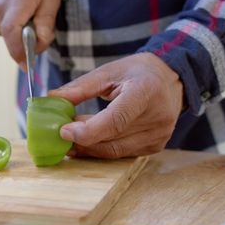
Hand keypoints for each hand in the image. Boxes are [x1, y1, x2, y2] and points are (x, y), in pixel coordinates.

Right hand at [0, 0, 60, 69]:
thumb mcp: (50, 0)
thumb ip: (46, 24)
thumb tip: (39, 46)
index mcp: (16, 5)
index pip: (12, 34)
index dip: (19, 53)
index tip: (27, 67)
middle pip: (11, 40)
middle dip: (26, 46)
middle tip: (40, 38)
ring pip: (9, 38)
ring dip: (21, 37)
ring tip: (31, 21)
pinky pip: (5, 33)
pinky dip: (15, 32)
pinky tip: (22, 20)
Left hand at [50, 53, 183, 158]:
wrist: (171, 79)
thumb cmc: (138, 72)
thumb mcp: (110, 71)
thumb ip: (81, 87)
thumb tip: (53, 98)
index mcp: (146, 92)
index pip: (116, 120)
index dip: (88, 130)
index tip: (63, 131)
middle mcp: (157, 118)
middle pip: (111, 139)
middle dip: (81, 139)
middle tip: (58, 134)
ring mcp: (158, 135)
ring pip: (114, 151)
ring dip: (88, 148)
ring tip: (69, 139)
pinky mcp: (155, 147)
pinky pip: (121, 154)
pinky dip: (101, 149)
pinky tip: (87, 143)